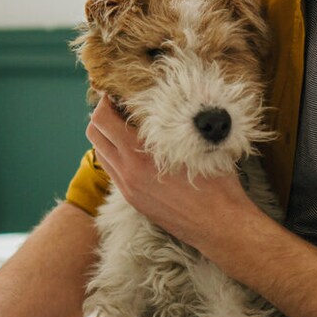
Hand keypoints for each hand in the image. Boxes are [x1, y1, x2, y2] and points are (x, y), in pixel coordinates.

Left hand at [86, 99, 252, 255]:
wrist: (221, 226)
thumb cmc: (217, 183)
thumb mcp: (198, 144)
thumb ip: (174, 126)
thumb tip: (171, 101)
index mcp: (140, 155)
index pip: (103, 119)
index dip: (105, 100)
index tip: (117, 90)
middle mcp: (127, 172)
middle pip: (94, 134)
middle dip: (102, 115)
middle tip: (120, 104)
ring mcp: (128, 189)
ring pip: (102, 153)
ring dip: (108, 136)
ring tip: (128, 125)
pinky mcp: (134, 200)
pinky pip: (114, 170)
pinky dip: (117, 155)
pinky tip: (138, 149)